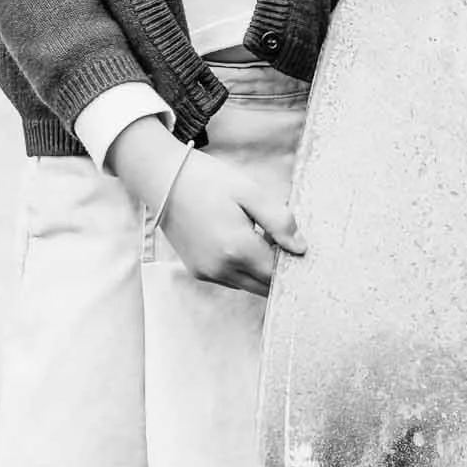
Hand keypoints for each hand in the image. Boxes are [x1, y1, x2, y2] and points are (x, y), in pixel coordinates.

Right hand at [158, 150, 306, 296]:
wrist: (164, 180)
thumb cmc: (209, 181)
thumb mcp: (251, 193)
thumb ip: (280, 222)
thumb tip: (301, 248)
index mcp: (237, 249)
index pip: (278, 274)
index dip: (292, 263)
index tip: (297, 245)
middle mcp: (221, 269)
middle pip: (264, 286)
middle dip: (277, 269)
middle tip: (280, 240)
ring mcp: (207, 273)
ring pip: (248, 285)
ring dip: (259, 269)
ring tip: (259, 236)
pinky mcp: (198, 271)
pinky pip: (230, 279)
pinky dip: (242, 268)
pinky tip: (240, 241)